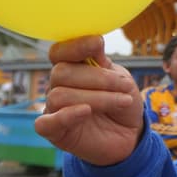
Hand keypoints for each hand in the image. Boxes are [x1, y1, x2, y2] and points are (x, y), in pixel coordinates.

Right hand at [33, 36, 143, 165]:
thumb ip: (103, 64)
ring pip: (60, 95)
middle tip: (125, 86)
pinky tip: (86, 112)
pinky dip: (65, 116)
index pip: (59, 52)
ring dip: (97, 98)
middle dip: (97, 78)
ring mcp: (54, 109)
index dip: (75, 46)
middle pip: (61, 72)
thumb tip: (94, 41)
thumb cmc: (123, 102)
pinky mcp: (54, 132)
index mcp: (72, 68)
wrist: (131, 134)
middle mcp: (59, 86)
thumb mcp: (120, 80)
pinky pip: (45, 123)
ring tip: (123, 101)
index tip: (98, 44)